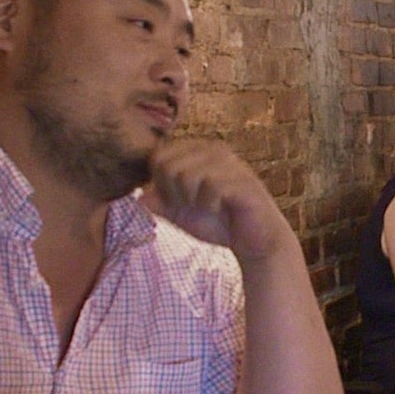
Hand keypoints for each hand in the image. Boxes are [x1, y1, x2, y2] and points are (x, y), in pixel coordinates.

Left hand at [144, 139, 295, 262]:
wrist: (255, 243)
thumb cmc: (220, 223)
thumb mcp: (182, 214)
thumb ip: (160, 204)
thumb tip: (139, 196)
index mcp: (198, 152)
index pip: (159, 156)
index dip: (161, 184)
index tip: (182, 200)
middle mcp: (215, 150)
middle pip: (168, 165)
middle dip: (176, 194)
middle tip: (198, 205)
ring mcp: (231, 163)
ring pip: (187, 175)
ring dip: (194, 201)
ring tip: (212, 207)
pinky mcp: (243, 179)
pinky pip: (210, 187)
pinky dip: (211, 206)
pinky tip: (223, 210)